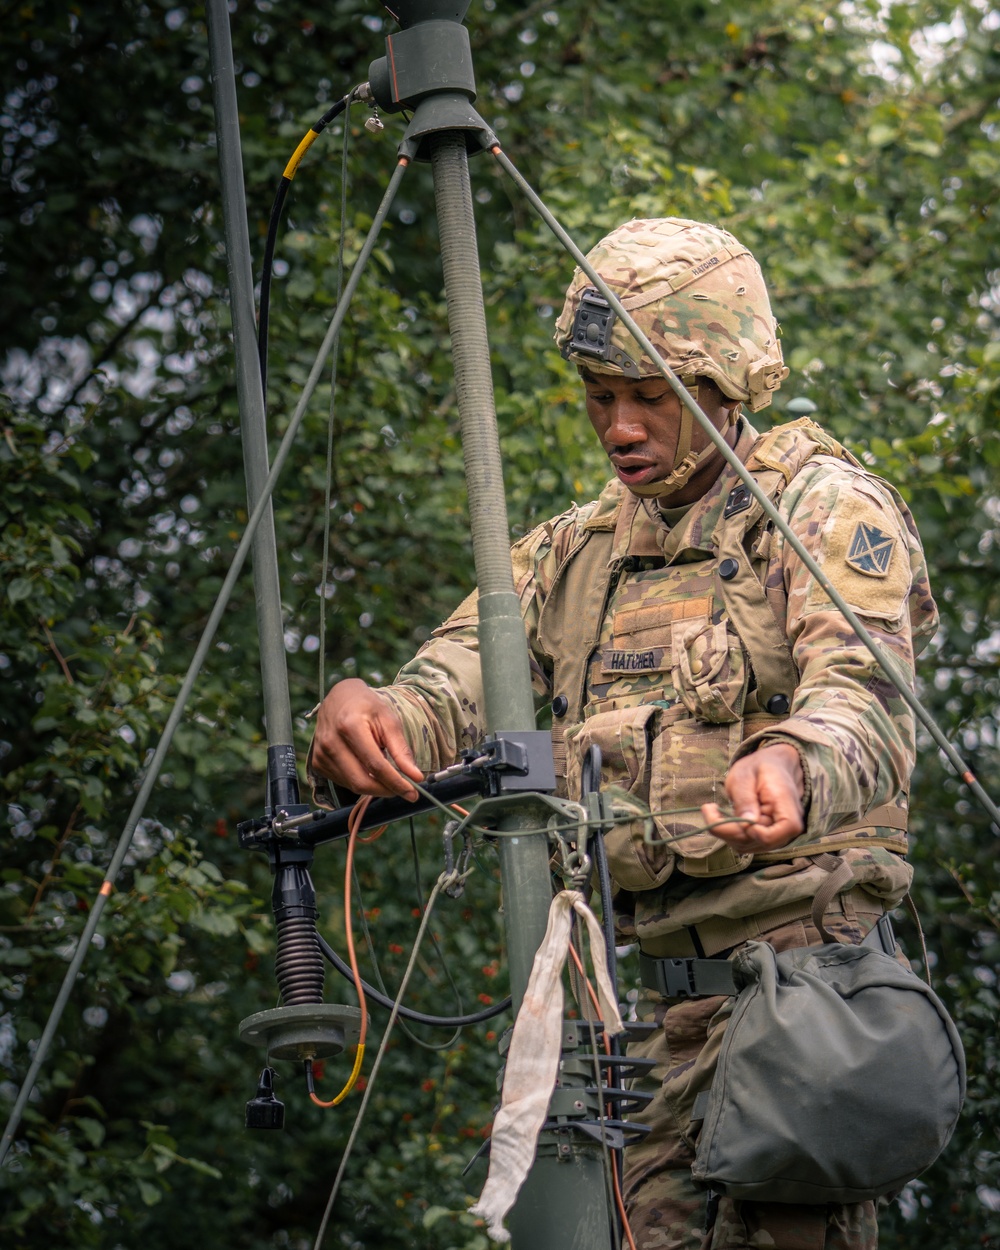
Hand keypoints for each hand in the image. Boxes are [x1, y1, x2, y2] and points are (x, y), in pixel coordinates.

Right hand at [310, 678, 423, 800]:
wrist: (338, 698)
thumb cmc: (366, 707)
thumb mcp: (389, 721)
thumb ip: (401, 750)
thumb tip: (416, 776)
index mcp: (350, 726)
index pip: (376, 766)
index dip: (396, 783)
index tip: (413, 793)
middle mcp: (331, 742)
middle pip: (362, 781)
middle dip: (387, 790)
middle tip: (405, 790)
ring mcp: (321, 754)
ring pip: (353, 785)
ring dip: (375, 786)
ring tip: (386, 772)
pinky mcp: (317, 763)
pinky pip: (344, 782)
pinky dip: (361, 781)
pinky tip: (368, 769)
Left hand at [701, 743, 804, 851]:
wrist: (771, 767)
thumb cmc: (758, 767)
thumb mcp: (745, 775)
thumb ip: (745, 798)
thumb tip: (747, 824)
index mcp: (787, 804)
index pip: (783, 830)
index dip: (761, 833)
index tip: (739, 818)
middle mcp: (786, 824)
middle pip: (759, 841)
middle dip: (728, 829)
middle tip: (708, 808)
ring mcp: (776, 834)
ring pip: (748, 845)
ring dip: (725, 831)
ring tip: (712, 809)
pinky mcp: (763, 837)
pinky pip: (744, 842)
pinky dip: (728, 833)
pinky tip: (719, 816)